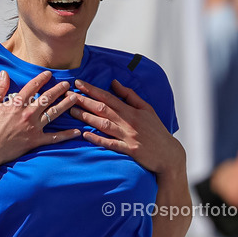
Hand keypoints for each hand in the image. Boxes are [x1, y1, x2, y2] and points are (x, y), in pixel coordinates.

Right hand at [0, 70, 80, 176]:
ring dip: (66, 105)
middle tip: (68, 84)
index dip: (42, 79)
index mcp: (16, 104)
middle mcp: (28, 114)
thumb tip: (4, 74)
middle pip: (47, 98)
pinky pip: (54, 138)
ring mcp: (34, 128)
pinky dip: (66, 135)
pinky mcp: (36, 141)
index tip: (49, 74)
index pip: (32, 87)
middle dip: (58, 89)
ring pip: (54, 113)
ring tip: (75, 98)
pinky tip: (77, 131)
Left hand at [69, 78, 184, 175]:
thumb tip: (114, 82)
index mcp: (132, 111)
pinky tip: (85, 135)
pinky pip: (111, 144)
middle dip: (84, 101)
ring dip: (87, 117)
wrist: (169, 154)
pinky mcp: (130, 150)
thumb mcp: (147, 109)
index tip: (78, 84)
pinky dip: (98, 139)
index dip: (92, 90)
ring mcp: (129, 136)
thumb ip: (130, 95)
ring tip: (72, 111)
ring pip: (104, 124)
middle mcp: (129, 122)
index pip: (109, 97)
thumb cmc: (157, 131)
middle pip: (103, 109)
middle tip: (68, 95)